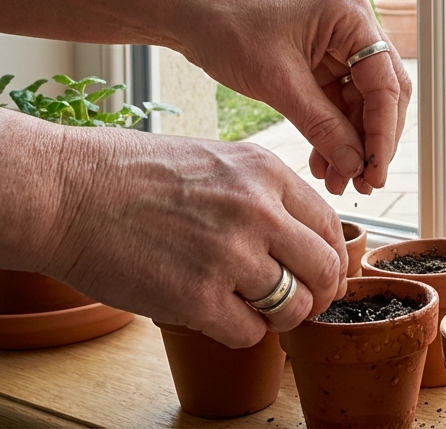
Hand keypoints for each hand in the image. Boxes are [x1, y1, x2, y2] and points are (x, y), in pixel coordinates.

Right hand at [39, 126, 346, 347]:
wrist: (66, 192)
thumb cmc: (131, 175)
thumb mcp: (216, 161)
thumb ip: (262, 194)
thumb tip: (299, 236)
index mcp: (266, 173)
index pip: (329, 226)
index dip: (331, 259)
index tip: (322, 275)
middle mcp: (258, 211)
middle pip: (323, 269)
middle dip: (317, 293)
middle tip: (301, 303)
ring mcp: (229, 255)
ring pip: (293, 306)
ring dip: (280, 317)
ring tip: (256, 310)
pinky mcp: (196, 297)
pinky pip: (249, 333)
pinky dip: (241, 333)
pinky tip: (220, 317)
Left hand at [176, 0, 411, 194]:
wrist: (186, 10)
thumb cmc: (227, 27)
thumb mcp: (276, 83)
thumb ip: (322, 125)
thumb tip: (355, 165)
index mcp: (352, 17)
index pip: (386, 84)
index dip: (383, 134)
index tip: (374, 174)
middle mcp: (354, 28)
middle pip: (382, 94)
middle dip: (371, 141)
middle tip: (362, 183)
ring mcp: (339, 45)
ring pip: (360, 104)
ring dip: (351, 143)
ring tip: (337, 181)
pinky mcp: (321, 61)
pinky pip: (336, 103)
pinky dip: (332, 133)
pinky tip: (323, 163)